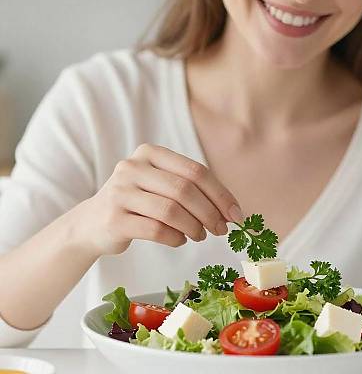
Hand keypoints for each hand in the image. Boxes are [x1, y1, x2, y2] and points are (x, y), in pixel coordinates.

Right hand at [73, 144, 242, 255]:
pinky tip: (180, 240)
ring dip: (194, 227)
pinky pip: (156, 230)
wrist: (91, 223)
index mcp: (150, 153)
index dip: (220, 193)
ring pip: (171, 210)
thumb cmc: (138, 203)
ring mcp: (120, 192)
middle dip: (210, 212)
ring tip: (200, 236)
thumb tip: (231, 211)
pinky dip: (175, 238)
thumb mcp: (160, 185)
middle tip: (222, 230)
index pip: (195, 170)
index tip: (236, 214)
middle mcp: (132, 167)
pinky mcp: (113, 218)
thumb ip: (191, 189)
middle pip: (184, 189)